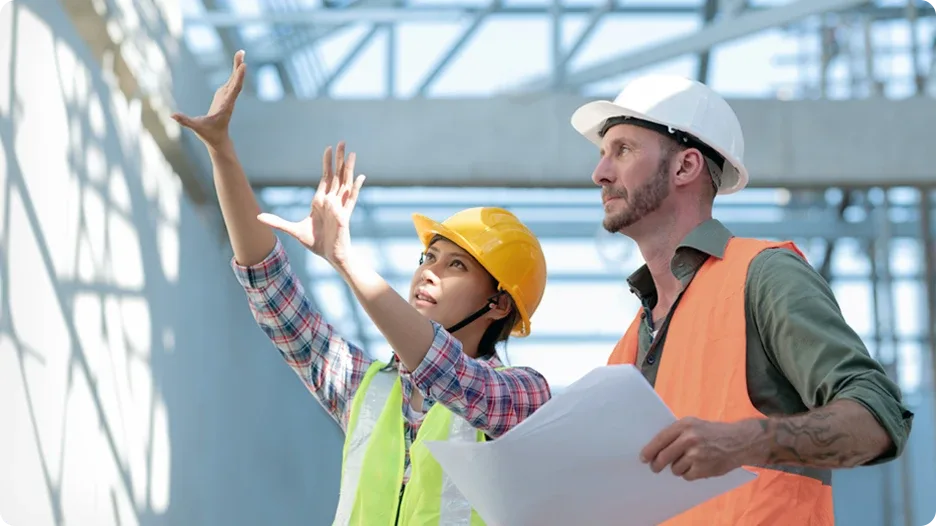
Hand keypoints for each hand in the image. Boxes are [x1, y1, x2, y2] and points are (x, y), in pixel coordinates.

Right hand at [171, 50, 245, 148]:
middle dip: (238, 67)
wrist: (218, 140)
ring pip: (234, 80)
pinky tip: (237, 63)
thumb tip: (172, 115)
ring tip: (241, 52)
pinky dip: (234, 72)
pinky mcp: (224, 97)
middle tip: (241, 52)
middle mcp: (229, 100)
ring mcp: (227, 98)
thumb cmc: (208, 135)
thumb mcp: (196, 128)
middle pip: (236, 81)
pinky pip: (231, 82)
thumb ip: (185, 121)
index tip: (244, 67)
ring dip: (237, 66)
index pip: (234, 90)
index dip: (238, 78)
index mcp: (225, 106)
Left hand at [258, 142, 365, 266]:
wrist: (330, 257)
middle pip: (337, 175)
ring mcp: (339, 208)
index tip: (328, 148)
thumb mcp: (294, 231)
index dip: (327, 163)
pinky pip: (351, 200)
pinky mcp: (344, 217)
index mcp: (320, 201)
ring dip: (348, 169)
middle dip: (338, 159)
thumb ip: (277, 222)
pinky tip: (361, 177)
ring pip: (346, 183)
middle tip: (341, 142)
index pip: (326, 177)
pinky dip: (356, 188)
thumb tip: (259, 217)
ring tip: (351, 154)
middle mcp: (331, 201)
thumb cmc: (316, 244)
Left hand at [639, 417, 765, 480]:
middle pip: (663, 457)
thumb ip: (676, 433)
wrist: (738, 441)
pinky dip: (689, 474)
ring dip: (677, 468)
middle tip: (655, 468)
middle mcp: (689, 439)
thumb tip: (655, 448)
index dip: (649, 450)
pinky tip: (697, 466)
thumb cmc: (712, 432)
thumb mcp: (693, 424)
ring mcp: (696, 455)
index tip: (643, 458)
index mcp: (684, 425)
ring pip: (675, 469)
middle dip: (657, 464)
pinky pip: (687, 476)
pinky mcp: (703, 468)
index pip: (660, 439)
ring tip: (687, 461)